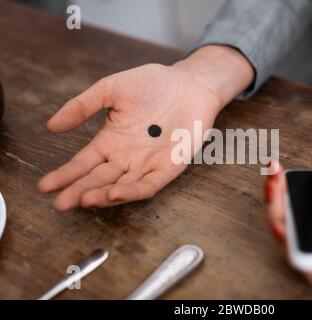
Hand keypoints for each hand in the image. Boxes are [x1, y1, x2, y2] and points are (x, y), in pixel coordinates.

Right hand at [39, 46, 253, 211]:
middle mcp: (127, 157)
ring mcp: (148, 164)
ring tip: (84, 200)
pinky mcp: (170, 167)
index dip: (65, 175)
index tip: (44, 186)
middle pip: (99, 179)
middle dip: (80, 192)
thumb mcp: (111, 89)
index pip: (84, 163)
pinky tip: (115, 193)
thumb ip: (83, 106)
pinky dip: (133, 190)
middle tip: (60, 204)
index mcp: (111, 141)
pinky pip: (150, 183)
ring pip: (122, 186)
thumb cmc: (153, 84)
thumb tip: (51, 126)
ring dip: (104, 195)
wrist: (190, 83)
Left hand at [266, 131, 311, 290]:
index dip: (303, 258)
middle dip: (278, 220)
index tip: (286, 229)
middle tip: (275, 190)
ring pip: (290, 226)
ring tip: (275, 175)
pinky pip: (292, 206)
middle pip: (299, 247)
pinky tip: (278, 172)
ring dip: (275, 203)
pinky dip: (281, 190)